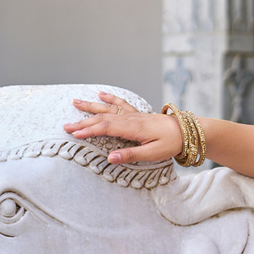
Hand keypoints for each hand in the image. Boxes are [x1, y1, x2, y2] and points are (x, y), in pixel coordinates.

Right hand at [65, 93, 183, 165]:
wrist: (187, 131)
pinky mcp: (138, 114)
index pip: (106, 128)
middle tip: (66, 126)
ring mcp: (134, 114)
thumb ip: (131, 155)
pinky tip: (101, 95)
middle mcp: (131, 118)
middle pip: (103, 118)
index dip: (89, 131)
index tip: (74, 134)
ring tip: (75, 102)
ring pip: (108, 109)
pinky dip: (110, 99)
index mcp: (133, 128)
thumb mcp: (153, 154)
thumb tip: (110, 158)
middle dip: (83, 122)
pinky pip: (121, 104)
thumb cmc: (172, 143)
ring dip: (91, 107)